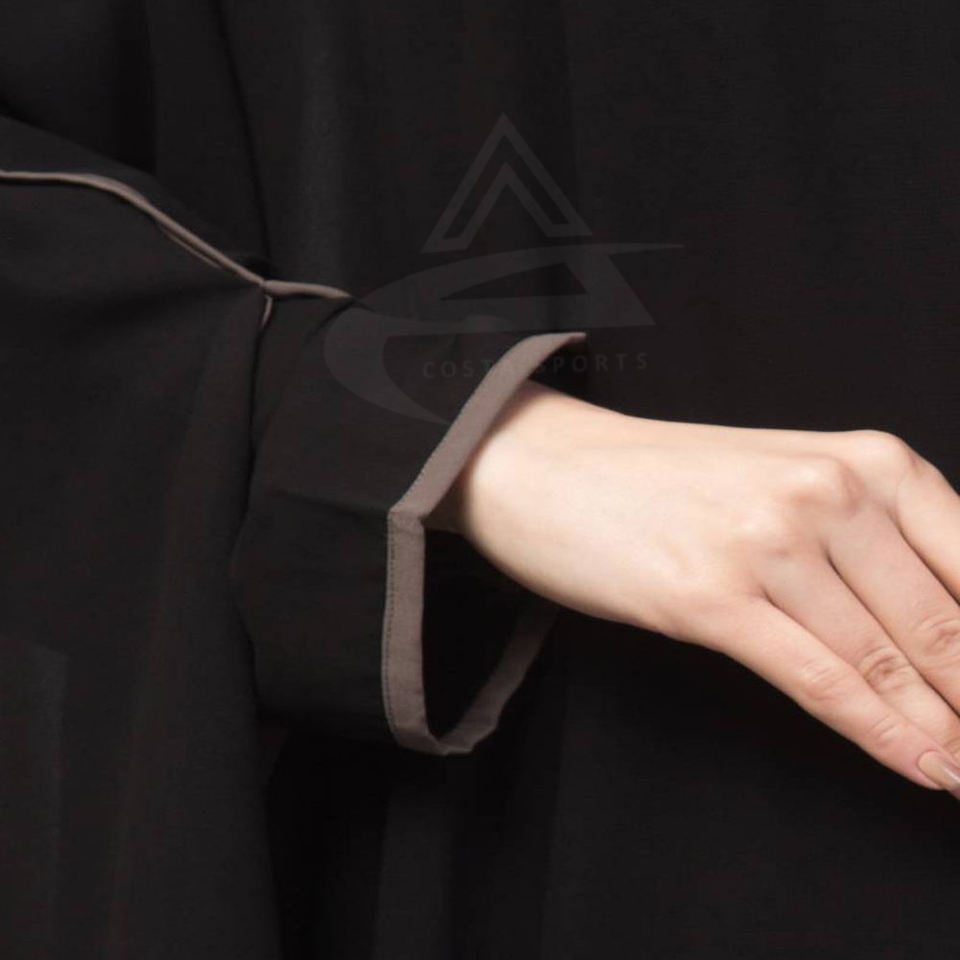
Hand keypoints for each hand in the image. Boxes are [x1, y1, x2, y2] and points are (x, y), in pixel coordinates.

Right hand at [432, 380, 959, 795]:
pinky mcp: (711, 596)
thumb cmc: (668, 479)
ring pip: (887, 659)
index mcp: (864, 458)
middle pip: (942, 622)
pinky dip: (881, 734)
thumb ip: (872, 537)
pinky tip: (920, 767)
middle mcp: (826, 491)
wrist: (553, 467)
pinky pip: (820, 679)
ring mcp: (767, 542)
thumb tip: (948, 623)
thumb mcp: (787, 481)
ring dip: (942, 730)